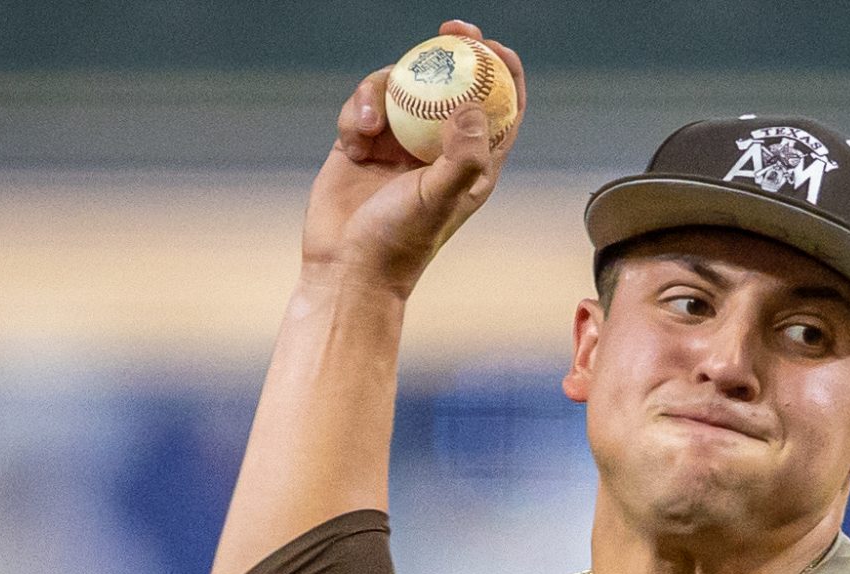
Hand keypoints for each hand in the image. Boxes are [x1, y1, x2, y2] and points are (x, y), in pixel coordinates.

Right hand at [303, 19, 525, 297]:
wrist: (346, 268)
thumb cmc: (399, 243)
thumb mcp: (438, 200)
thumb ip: (462, 156)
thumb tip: (472, 106)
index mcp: (473, 161)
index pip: (501, 107)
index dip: (503, 70)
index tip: (491, 46)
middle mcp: (439, 146)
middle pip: (454, 83)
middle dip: (453, 51)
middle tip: (450, 29)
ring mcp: (400, 142)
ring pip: (402, 87)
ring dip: (383, 91)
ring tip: (366, 127)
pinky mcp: (363, 142)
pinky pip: (364, 105)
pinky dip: (356, 114)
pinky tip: (351, 143)